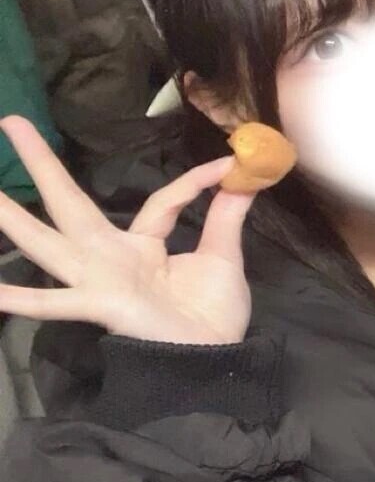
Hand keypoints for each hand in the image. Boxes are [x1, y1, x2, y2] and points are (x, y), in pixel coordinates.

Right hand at [0, 117, 252, 345]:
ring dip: (11, 218)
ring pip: (46, 242)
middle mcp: (110, 257)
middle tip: (10, 120)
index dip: (194, 182)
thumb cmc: (213, 317)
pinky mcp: (98, 304)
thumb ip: (224, 216)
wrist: (218, 362)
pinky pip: (54, 303)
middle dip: (42, 164)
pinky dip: (21, 298)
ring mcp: (98, 279)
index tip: (229, 163)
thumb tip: (244, 174)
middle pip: (69, 202)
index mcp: (142, 246)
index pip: (161, 201)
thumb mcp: (222, 257)